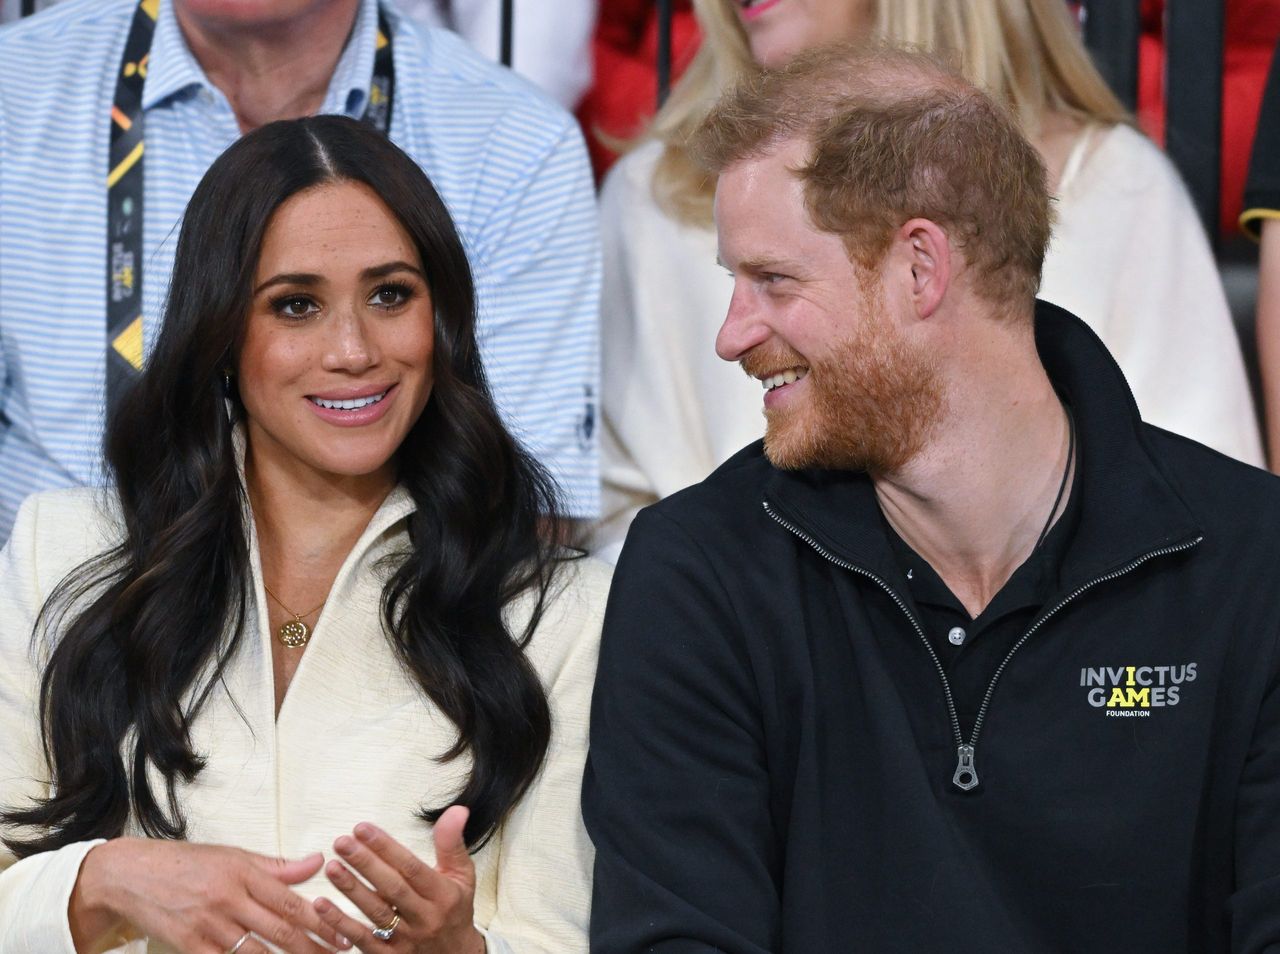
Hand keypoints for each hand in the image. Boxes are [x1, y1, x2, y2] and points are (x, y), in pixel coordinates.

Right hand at [72, 837, 351, 953]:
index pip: (292, 901)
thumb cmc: (186, 863)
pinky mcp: (189, 945)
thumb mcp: (234, 855)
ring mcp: (208, 925)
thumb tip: (317, 861)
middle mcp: (229, 899)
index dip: (321, 921)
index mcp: (244, 873)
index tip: (344, 935)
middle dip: (313, 948)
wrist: (130, 875)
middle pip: (280, 930)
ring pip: (256, 952)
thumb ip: (277, 865)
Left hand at [314, 805, 485, 952]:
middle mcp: (425, 918)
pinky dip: (340, 923)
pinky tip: (321, 905)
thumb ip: (452, 842)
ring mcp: (406, 940)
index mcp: (443, 895)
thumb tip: (457, 809)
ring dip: (351, 890)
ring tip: (332, 866)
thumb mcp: (462, 875)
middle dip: (365, 863)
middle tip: (342, 842)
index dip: (386, 847)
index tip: (362, 828)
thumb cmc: (455, 909)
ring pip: (375, 913)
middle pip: (392, 888)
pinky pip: (362, 940)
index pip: (411, 868)